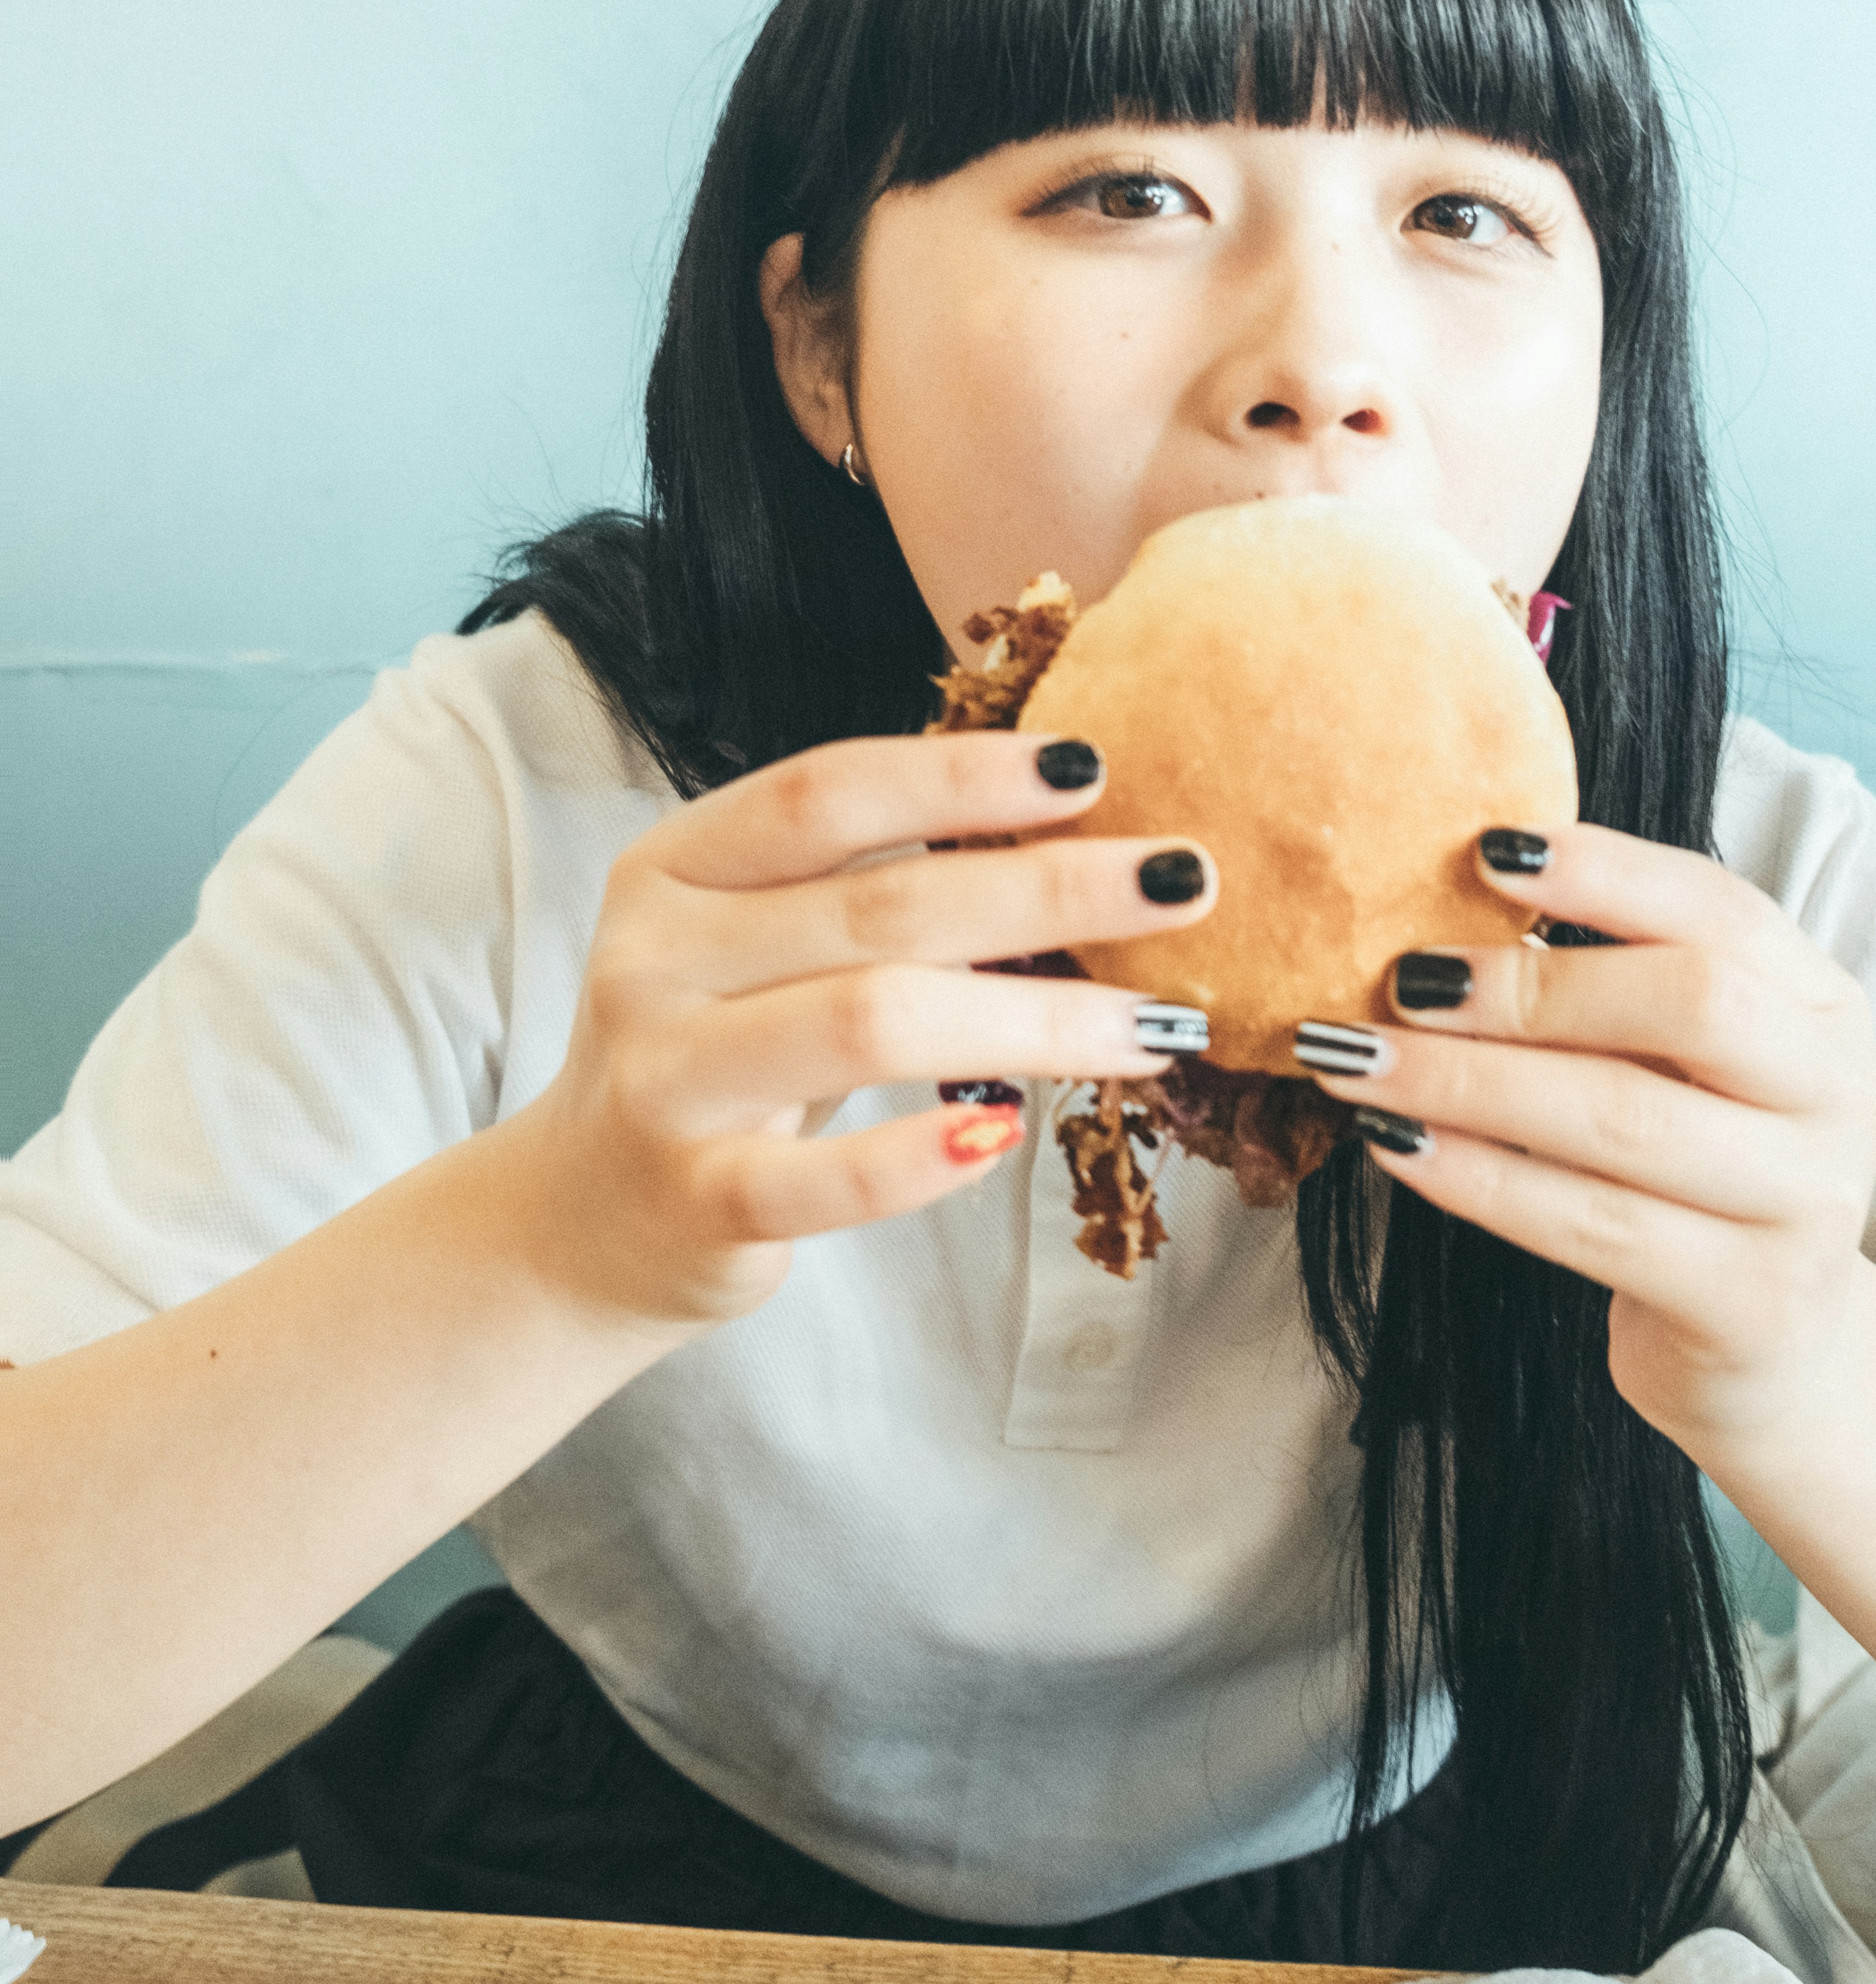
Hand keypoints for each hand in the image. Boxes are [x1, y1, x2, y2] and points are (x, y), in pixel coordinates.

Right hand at [513, 731, 1215, 1331]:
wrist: (580, 1218)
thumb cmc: (720, 1051)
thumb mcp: (758, 943)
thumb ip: (864, 884)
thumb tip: (1074, 829)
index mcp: (675, 868)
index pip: (828, 791)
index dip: (961, 774)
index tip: (1093, 765)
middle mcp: (656, 961)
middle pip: (882, 905)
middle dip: (1052, 887)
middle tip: (1186, 882)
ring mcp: (667, 1082)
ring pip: (871, 1024)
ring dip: (1036, 1018)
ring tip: (1154, 1025)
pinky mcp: (695, 1200)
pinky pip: (825, 1178)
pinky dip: (924, 1154)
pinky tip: (1012, 1131)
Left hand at [1299, 824, 1875, 1463]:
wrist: (1768, 1349)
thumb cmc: (1691, 1171)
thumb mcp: (1682, 1064)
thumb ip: (1611, 985)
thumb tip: (1447, 900)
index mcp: (1823, 1004)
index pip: (1721, 909)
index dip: (1605, 873)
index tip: (1483, 850)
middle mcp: (1838, 1094)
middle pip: (1688, 1003)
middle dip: (1527, 987)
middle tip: (1401, 981)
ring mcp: (1807, 1206)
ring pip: (1623, 1120)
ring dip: (1468, 1083)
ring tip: (1356, 1061)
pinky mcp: (1751, 1304)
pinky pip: (1592, 1228)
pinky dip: (1478, 1179)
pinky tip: (1394, 1145)